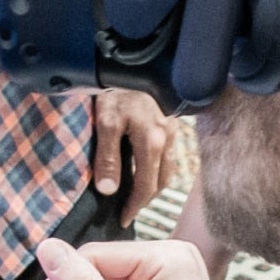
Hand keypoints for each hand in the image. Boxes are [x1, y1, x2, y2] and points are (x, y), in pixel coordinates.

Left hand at [89, 91, 180, 224]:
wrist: (133, 60)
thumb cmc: (117, 89)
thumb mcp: (105, 122)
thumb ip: (108, 157)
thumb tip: (108, 190)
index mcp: (153, 143)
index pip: (146, 186)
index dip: (135, 206)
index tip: (123, 219)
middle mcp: (168, 138)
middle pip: (161, 181)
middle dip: (145, 200)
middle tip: (129, 211)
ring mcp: (173, 129)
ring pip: (168, 168)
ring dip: (154, 184)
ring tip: (136, 194)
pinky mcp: (172, 120)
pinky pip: (169, 153)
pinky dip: (158, 168)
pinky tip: (146, 167)